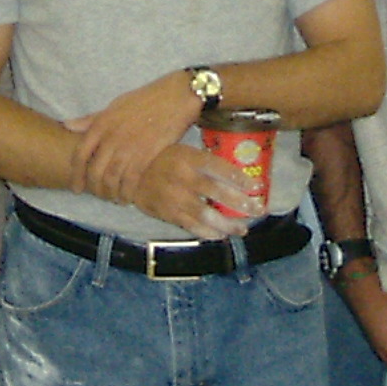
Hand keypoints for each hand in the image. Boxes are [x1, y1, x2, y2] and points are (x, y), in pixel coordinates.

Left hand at [68, 72, 202, 205]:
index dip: (76, 174)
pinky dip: (127, 193)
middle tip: (98, 196)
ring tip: (114, 199)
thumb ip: (92, 119)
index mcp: (101, 124)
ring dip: (110, 194)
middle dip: (94, 189)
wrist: (175, 98)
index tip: (76, 187)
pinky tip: (128, 198)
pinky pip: (130, 180)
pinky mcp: (146, 155)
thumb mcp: (114, 105)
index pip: (80, 154)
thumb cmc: (145, 100)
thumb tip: (67, 125)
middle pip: (94, 171)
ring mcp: (128, 146)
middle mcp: (111, 137)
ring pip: (111, 179)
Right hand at [127, 144, 253, 238]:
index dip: (241, 178)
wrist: (128, 175)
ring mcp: (174, 197)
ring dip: (228, 224)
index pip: (220, 168)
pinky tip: (221, 235)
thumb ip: (204, 161)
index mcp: (189, 157)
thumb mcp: (182, 150)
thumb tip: (236, 173)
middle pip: (217, 192)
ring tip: (242, 229)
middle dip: (242, 203)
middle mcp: (183, 177)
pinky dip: (208, 232)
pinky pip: (191, 226)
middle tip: (258, 209)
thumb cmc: (161, 160)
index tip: (258, 186)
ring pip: (206, 214)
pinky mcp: (167, 213)